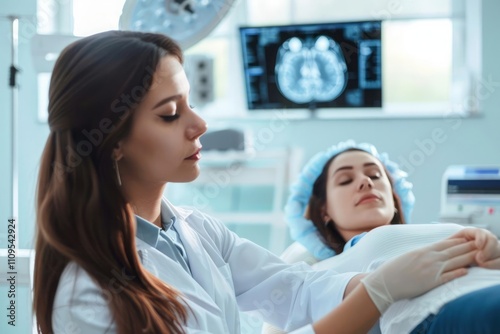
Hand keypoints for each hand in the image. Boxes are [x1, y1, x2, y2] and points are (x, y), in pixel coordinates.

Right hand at [360, 238, 475, 312]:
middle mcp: (429, 258)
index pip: (445, 243)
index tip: (467, 239)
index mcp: (423, 250)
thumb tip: (430, 251)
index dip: (458, 241)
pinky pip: (448, 277)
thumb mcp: (408, 256)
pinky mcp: (431, 283)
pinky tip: (466, 271)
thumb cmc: (394, 270)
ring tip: (478, 256)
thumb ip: (421, 253)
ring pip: (454, 262)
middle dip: (468, 247)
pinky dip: (458, 273)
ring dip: (467, 258)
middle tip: (478, 244)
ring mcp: (431, 270)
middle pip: (454, 251)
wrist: (385, 282)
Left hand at [449, 227, 499, 268]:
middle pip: (492, 240)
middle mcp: (485, 240)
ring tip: (481, 264)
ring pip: (498, 250)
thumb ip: (450, 244)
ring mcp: (492, 249)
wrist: (462, 265)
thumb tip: (443, 244)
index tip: (478, 246)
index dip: (481, 238)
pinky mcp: (496, 258)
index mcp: (473, 235)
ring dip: (491, 258)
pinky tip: (486, 267)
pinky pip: (499, 260)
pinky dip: (495, 264)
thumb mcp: (449, 247)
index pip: (481, 232)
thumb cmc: (450, 254)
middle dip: (487, 249)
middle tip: (479, 259)